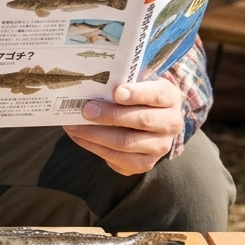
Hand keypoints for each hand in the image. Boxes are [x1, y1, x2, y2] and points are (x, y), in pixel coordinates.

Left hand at [61, 78, 183, 175]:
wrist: (149, 122)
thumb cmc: (137, 96)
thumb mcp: (137, 83)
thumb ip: (122, 81)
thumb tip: (91, 83)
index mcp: (170, 98)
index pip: (157, 95)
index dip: (138, 94)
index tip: (116, 92)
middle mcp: (171, 124)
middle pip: (141, 121)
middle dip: (110, 116)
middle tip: (86, 110)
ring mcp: (159, 147)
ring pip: (126, 143)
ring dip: (95, 134)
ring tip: (73, 125)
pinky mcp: (145, 163)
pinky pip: (117, 159)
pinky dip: (93, 147)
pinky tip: (78, 136)